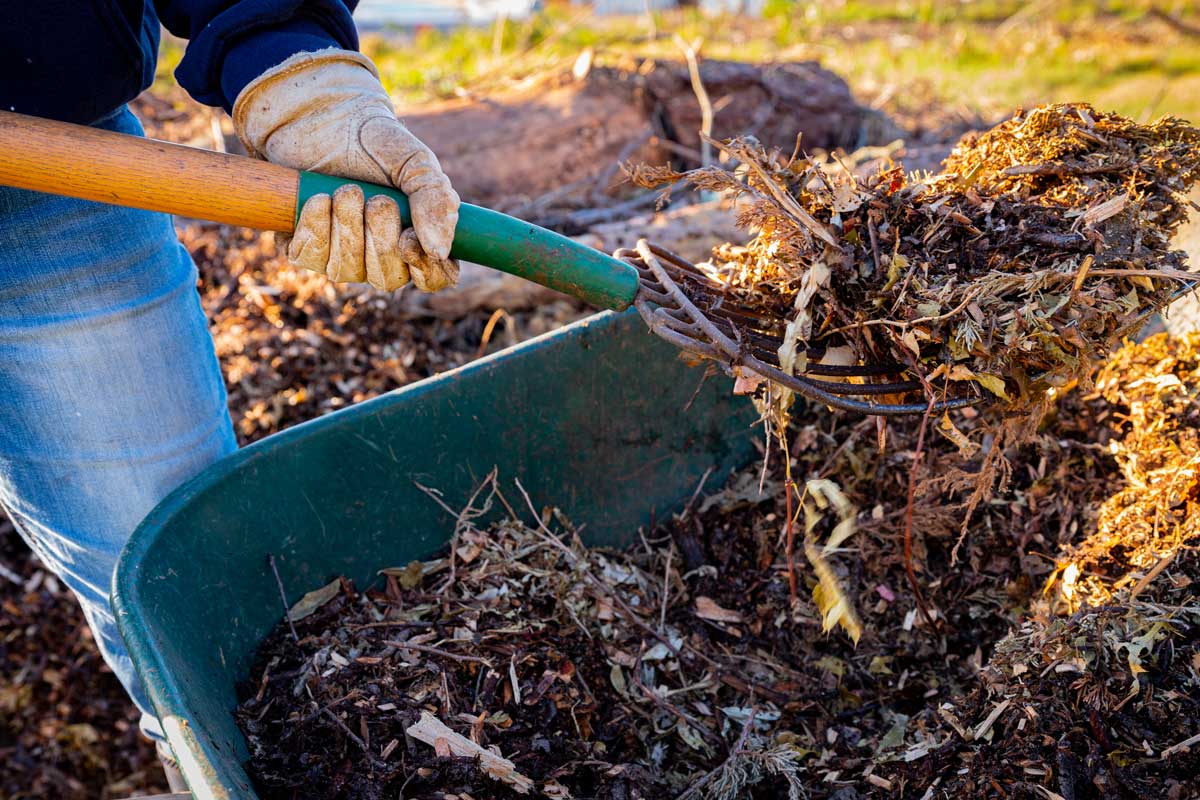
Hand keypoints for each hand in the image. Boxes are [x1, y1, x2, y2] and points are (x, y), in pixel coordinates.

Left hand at [233, 50, 459, 290]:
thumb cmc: (372, 141)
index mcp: (418, 237)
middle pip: (388, 279)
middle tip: (377, 200)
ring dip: (347, 228)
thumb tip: (440, 249)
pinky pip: (309, 258)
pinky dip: (315, 227)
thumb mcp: (413, 160)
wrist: (318, 117)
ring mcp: (341, 256)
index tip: (408, 240)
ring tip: (346, 191)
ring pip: (346, 271)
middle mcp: (381, 255)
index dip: (426, 270)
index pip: (434, 278)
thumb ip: (436, 199)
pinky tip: (319, 199)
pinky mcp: (305, 247)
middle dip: (380, 239)